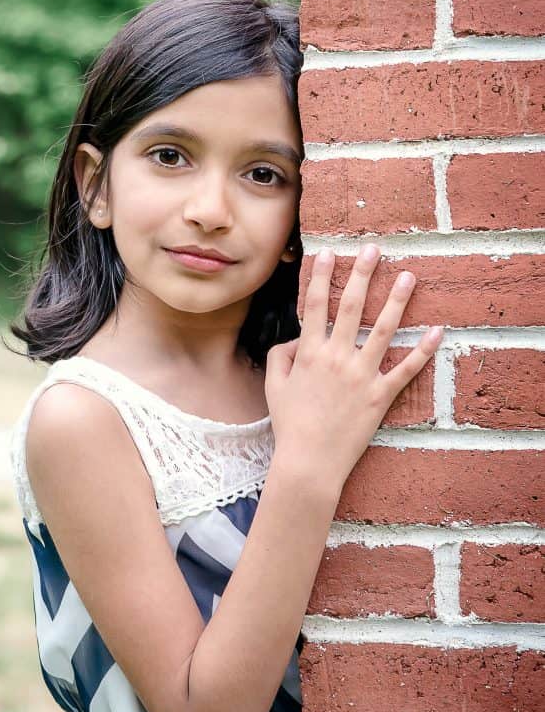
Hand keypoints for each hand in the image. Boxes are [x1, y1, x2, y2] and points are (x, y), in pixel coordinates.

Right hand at [265, 243, 442, 489]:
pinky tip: (437, 330)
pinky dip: (424, 351)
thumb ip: (279, 356)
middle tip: (373, 249)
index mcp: (309, 354)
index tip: (329, 252)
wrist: (309, 461)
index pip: (315, 306)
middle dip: (362, 274)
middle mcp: (336, 358)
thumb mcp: (274, 386)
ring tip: (408, 276)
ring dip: (397, 300)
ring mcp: (361, 376)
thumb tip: (295, 338)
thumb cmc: (289, 425)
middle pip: (351, 307)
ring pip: (383, 330)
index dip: (322, 276)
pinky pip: (406, 369)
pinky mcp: (380, 396)